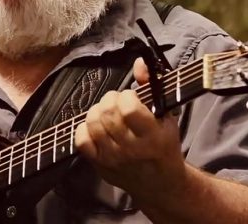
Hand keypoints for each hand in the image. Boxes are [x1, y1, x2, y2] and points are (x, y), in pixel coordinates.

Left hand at [74, 58, 186, 202]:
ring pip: (92, 123)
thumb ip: (152, 86)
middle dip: (110, 100)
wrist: (161, 184)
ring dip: (97, 111)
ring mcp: (113, 158)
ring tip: (107, 113)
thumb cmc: (164, 144)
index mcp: (152, 136)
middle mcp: (131, 149)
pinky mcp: (99, 165)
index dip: (126, 96)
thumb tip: (139, 63)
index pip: (128, 109)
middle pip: (107, 113)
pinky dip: (85, 129)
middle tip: (118, 103)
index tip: (132, 97)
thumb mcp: (167, 115)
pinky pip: (81, 141)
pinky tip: (96, 127)